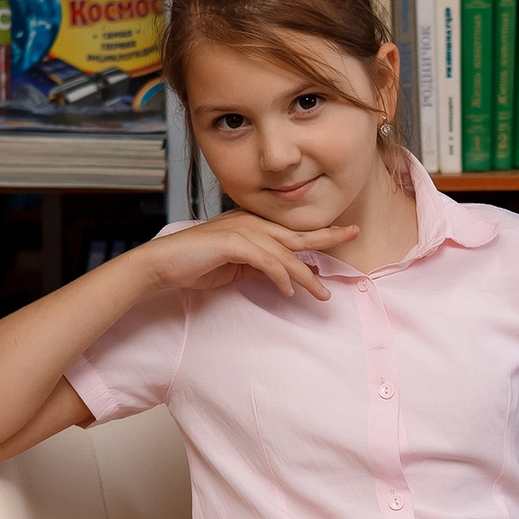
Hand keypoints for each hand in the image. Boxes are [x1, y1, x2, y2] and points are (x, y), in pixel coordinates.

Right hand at [148, 209, 357, 304]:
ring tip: (321, 295)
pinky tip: (288, 291)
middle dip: (327, 235)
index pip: (292, 232)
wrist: (163, 263)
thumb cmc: (197, 264)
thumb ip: (260, 267)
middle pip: (297, 234)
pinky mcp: (232, 243)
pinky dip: (279, 276)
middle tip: (354, 233)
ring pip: (285, 253)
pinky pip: (265, 261)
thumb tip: (285, 277)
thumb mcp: (236, 267)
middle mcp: (251, 224)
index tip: (344, 233)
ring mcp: (242, 231)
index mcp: (253, 226)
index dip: (319, 233)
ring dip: (305, 276)